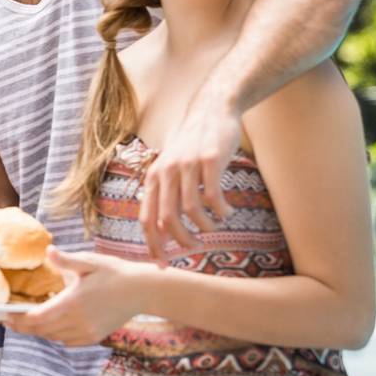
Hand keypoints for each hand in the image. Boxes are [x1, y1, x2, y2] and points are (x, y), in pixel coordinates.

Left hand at [4, 247, 149, 346]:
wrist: (142, 291)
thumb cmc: (114, 272)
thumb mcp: (89, 262)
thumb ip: (66, 260)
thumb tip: (48, 251)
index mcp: (72, 303)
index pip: (36, 319)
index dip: (18, 320)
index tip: (5, 316)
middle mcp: (78, 322)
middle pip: (41, 331)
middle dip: (23, 327)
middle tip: (9, 320)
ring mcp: (87, 332)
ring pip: (53, 337)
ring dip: (39, 331)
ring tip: (26, 322)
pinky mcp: (94, 337)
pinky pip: (67, 341)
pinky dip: (55, 335)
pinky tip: (51, 326)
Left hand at [139, 95, 240, 255]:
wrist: (211, 110)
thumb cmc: (192, 146)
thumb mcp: (170, 168)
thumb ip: (165, 194)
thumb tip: (164, 231)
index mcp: (153, 178)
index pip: (146, 220)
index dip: (153, 245)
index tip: (163, 264)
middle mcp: (166, 173)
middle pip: (167, 220)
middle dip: (181, 241)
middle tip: (196, 247)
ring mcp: (187, 166)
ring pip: (191, 210)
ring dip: (205, 227)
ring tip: (215, 227)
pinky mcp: (210, 160)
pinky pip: (214, 197)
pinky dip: (221, 212)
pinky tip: (228, 213)